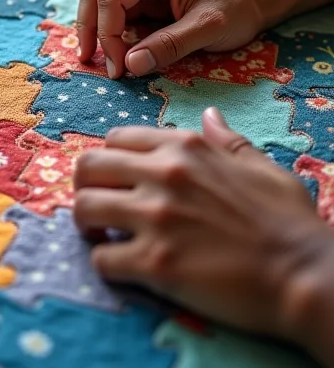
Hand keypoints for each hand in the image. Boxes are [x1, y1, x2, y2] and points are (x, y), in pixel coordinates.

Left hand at [73, 108, 330, 344]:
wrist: (309, 278)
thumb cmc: (289, 222)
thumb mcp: (260, 166)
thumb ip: (225, 140)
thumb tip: (208, 114)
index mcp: (185, 147)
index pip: (115, 139)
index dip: (110, 161)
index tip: (117, 181)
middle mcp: (164, 174)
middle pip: (87, 166)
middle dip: (85, 186)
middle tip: (99, 207)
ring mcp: (156, 218)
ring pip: (83, 208)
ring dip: (86, 225)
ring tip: (101, 237)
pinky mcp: (156, 263)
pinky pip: (101, 259)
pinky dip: (105, 265)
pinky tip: (122, 268)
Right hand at [76, 0, 263, 78]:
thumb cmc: (238, 9)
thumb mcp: (208, 29)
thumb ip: (168, 46)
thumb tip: (129, 65)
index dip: (107, 35)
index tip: (119, 69)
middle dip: (90, 29)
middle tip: (91, 62)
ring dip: (95, 29)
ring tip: (99, 59)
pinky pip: (113, 6)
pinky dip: (108, 28)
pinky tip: (113, 50)